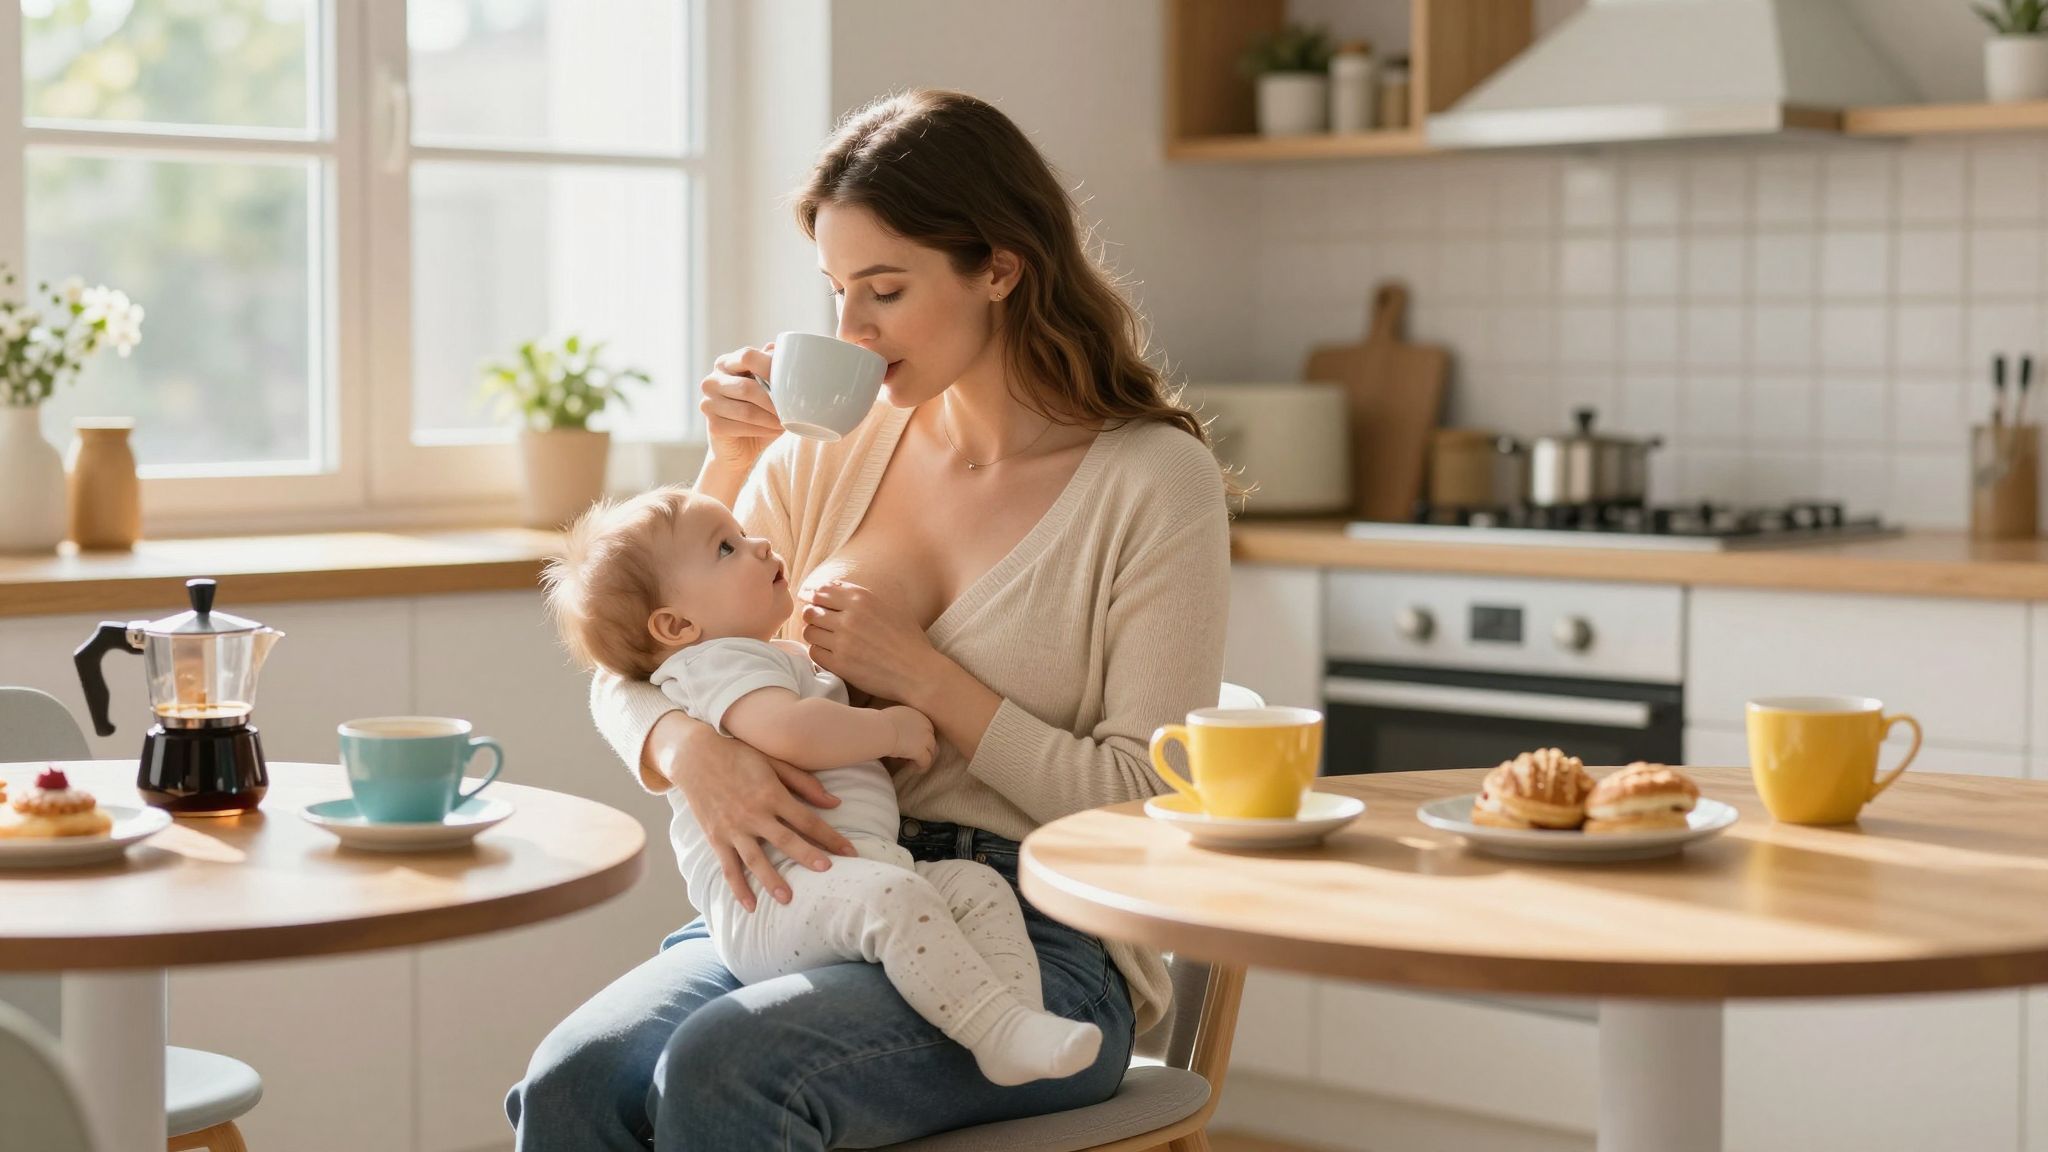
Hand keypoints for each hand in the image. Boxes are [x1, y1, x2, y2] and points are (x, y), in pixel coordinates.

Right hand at [651, 712, 854, 910]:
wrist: (694, 754)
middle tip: (828, 871)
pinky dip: (738, 888)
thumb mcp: (774, 761)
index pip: (807, 819)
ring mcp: (733, 828)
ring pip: (756, 859)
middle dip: (808, 856)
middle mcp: (753, 813)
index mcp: (771, 793)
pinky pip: (728, 867)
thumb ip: (804, 783)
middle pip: (786, 840)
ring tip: (788, 899)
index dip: (830, 836)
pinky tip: (750, 906)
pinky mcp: (715, 837)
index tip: (849, 852)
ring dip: (772, 880)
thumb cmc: (739, 754)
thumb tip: (835, 803)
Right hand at [698, 344, 784, 473]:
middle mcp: (712, 380)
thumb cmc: (759, 409)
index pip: (747, 356)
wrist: (743, 445)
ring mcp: (708, 403)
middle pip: (747, 387)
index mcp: (726, 363)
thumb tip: (778, 347)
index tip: (790, 380)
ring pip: (747, 411)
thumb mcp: (768, 386)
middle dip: (773, 401)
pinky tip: (774, 430)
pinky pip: (742, 427)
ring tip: (786, 421)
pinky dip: (763, 430)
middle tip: (792, 409)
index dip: (770, 367)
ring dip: (771, 418)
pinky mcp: (712, 425)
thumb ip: (771, 367)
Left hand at [802, 581, 942, 705]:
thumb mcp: (892, 606)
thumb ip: (865, 595)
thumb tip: (838, 585)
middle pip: (811, 610)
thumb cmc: (908, 640)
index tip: (815, 604)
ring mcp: (843, 641)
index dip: (815, 597)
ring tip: (826, 640)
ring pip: (809, 631)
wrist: (917, 672)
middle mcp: (850, 617)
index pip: (822, 590)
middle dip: (813, 617)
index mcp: (862, 598)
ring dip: (815, 635)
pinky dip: (819, 652)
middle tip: (820, 625)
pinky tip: (831, 654)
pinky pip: (814, 653)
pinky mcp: (840, 663)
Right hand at [882, 705, 935, 769]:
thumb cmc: (879, 722)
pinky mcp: (921, 751)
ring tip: (913, 764)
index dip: (918, 738)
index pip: (925, 728)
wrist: (880, 730)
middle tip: (912, 756)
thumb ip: (900, 721)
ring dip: (923, 758)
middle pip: (930, 740)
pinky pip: (926, 762)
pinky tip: (913, 770)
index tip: (909, 745)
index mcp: (918, 715)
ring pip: (931, 751)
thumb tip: (894, 728)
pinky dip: (920, 767)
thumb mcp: (893, 716)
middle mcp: (925, 725)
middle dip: (923, 748)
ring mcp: (926, 738)